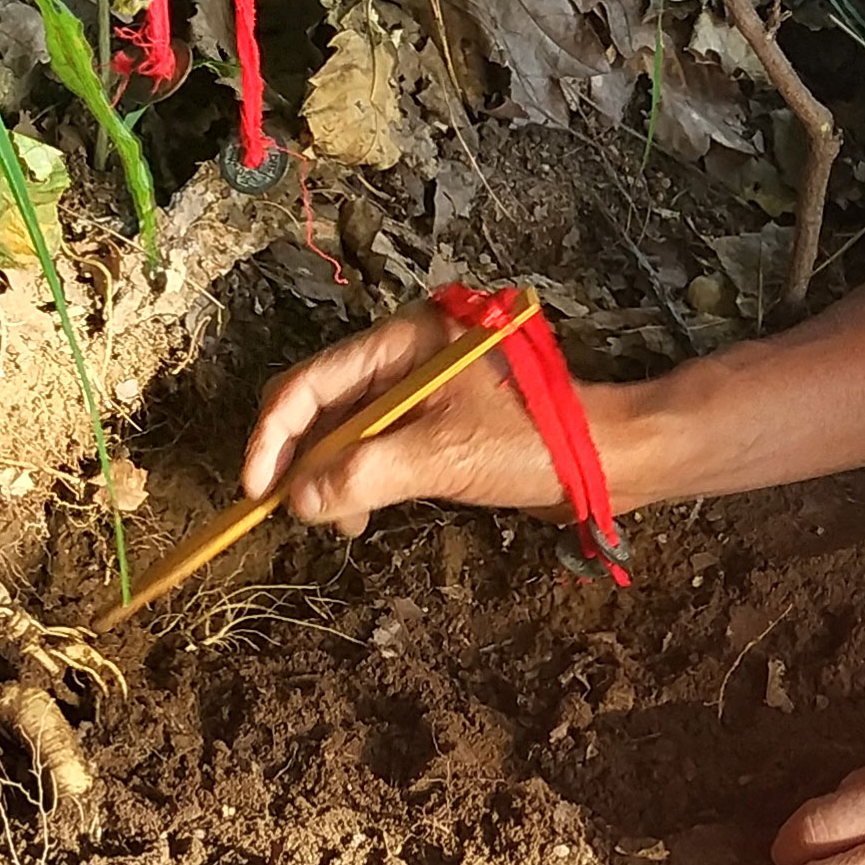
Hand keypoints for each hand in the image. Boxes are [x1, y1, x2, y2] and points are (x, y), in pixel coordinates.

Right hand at [237, 307, 575, 532]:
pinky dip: (361, 478)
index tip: (257, 489)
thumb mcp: (441, 458)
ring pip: (347, 429)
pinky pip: (377, 445)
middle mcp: (404, 355)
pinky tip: (361, 513)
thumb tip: (298, 501)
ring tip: (342, 524)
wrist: (608, 457)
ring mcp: (421, 387)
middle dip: (300, 458)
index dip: (273, 436)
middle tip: (294, 512)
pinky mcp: (437, 419)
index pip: (309, 381)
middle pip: (321, 402)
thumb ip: (363, 475)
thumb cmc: (533, 442)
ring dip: (332, 476)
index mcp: (403, 340)